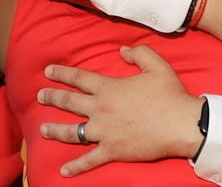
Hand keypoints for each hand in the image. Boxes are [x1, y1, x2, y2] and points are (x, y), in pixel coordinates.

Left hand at [37, 45, 204, 176]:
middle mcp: (101, 109)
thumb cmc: (169, 94)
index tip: (49, 71)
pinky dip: (75, 167)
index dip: (62, 74)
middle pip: (69, 102)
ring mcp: (103, 132)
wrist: (181, 124)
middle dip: (52, 97)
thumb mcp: (156, 65)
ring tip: (42, 129)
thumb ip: (138, 54)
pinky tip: (64, 171)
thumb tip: (122, 50)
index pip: (79, 78)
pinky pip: (89, 160)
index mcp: (109, 88)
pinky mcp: (111, 151)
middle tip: (40, 95)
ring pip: (71, 132)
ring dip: (55, 130)